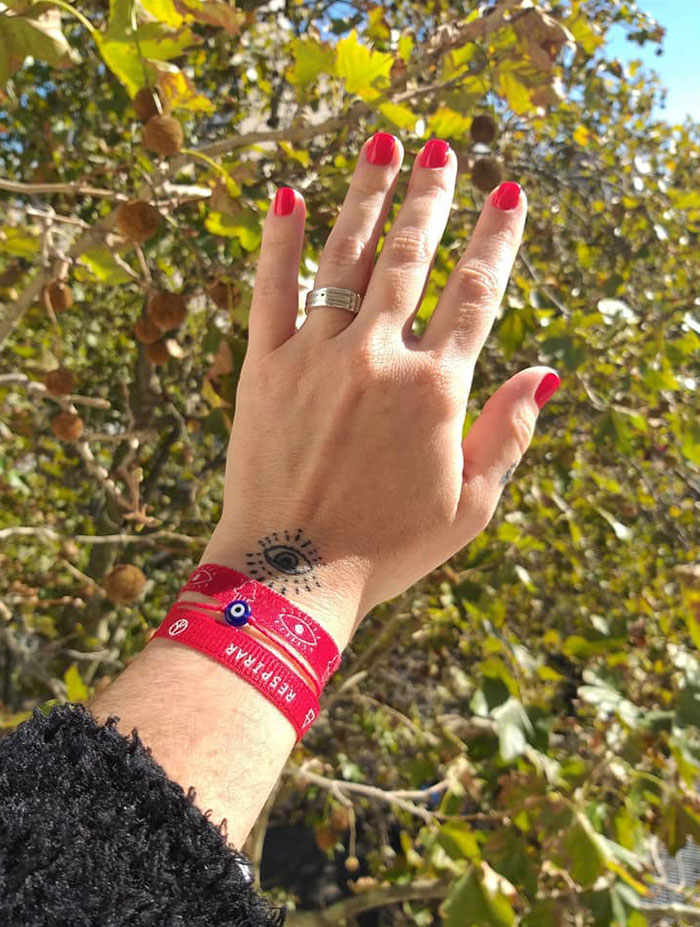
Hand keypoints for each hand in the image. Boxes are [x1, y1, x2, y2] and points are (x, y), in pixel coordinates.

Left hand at [204, 134, 558, 643]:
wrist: (289, 576)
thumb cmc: (387, 549)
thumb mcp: (470, 506)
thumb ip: (509, 434)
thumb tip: (546, 374)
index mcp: (434, 390)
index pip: (476, 294)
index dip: (497, 239)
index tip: (509, 192)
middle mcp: (376, 359)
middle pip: (411, 259)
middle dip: (432, 199)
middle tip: (445, 151)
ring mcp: (314, 359)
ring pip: (345, 260)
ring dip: (367, 198)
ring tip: (383, 145)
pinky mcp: (262, 370)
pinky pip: (270, 292)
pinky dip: (280, 244)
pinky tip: (288, 198)